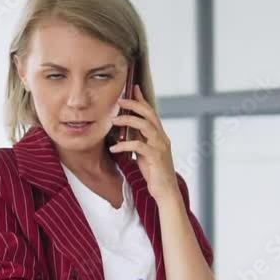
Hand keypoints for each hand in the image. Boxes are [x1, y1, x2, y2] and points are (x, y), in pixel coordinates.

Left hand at [109, 84, 179, 201]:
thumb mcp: (145, 153)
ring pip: (145, 126)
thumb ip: (140, 140)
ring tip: (113, 121)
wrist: (166, 191)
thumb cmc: (155, 173)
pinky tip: (114, 147)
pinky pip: (138, 146)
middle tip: (119, 100)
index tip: (133, 88)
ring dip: (127, 121)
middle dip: (134, 104)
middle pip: (149, 114)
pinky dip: (125, 144)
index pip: (151, 112)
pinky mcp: (155, 157)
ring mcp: (160, 147)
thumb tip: (128, 130)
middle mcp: (162, 138)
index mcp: (160, 136)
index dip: (142, 99)